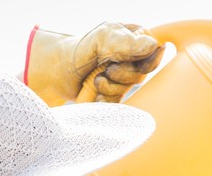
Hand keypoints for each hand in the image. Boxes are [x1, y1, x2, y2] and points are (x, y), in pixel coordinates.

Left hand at [25, 22, 164, 105]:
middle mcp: (132, 56)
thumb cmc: (78, 51)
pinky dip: (107, 100)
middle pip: (142, 73)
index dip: (140, 60)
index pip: (153, 50)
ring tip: (96, 81)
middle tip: (106, 71)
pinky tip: (96, 93)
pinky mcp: (117, 94)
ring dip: (112, 88)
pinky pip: (121, 102)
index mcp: (133, 37)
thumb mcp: (100, 40)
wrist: (57, 73)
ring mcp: (125, 76)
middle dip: (123, 76)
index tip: (118, 61)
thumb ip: (126, 42)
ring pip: (131, 89)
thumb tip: (154, 45)